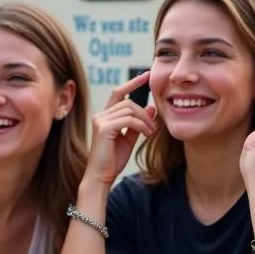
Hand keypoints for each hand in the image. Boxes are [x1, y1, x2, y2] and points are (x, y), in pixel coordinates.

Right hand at [84, 72, 156, 186]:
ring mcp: (100, 121)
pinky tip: (146, 135)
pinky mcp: (104, 129)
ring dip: (145, 120)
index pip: (118, 92)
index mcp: (105, 116)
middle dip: (144, 112)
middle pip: (128, 102)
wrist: (101, 177)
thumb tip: (151, 107)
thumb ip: (139, 123)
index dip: (132, 82)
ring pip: (129, 109)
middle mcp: (100, 115)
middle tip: (154, 126)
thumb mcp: (129, 139)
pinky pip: (128, 120)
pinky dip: (141, 126)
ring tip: (150, 133)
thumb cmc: (112, 161)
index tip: (146, 75)